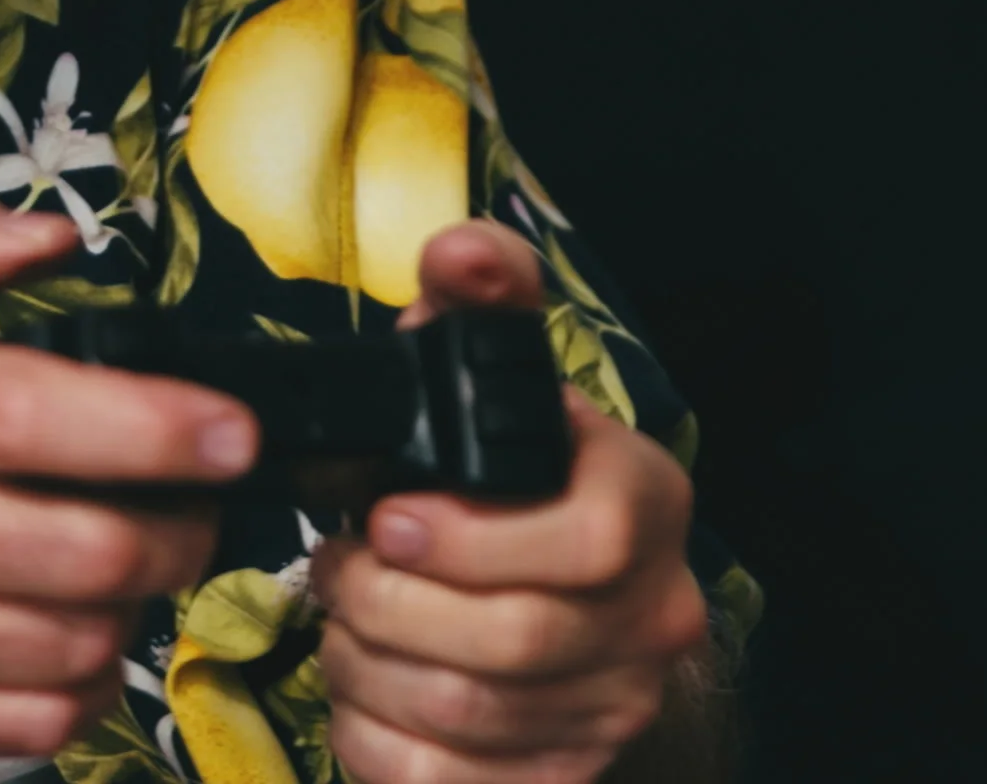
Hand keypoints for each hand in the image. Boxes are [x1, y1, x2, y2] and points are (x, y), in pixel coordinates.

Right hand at [0, 170, 256, 770]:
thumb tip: (51, 234)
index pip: (38, 416)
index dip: (160, 426)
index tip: (232, 430)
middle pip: (94, 548)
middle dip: (180, 526)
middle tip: (192, 497)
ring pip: (82, 641)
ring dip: (132, 603)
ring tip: (118, 557)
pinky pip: (40, 720)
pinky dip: (81, 683)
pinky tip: (61, 629)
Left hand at [307, 221, 707, 782]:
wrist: (567, 592)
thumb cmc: (508, 471)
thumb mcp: (492, 367)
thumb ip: (478, 296)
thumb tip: (462, 254)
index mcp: (645, 503)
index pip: (590, 543)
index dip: (470, 541)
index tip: (386, 519)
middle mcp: (651, 614)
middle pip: (509, 642)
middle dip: (382, 603)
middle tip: (335, 567)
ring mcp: (614, 706)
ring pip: (464, 714)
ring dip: (366, 664)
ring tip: (342, 617)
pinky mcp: (560, 774)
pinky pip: (442, 779)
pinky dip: (373, 735)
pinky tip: (361, 685)